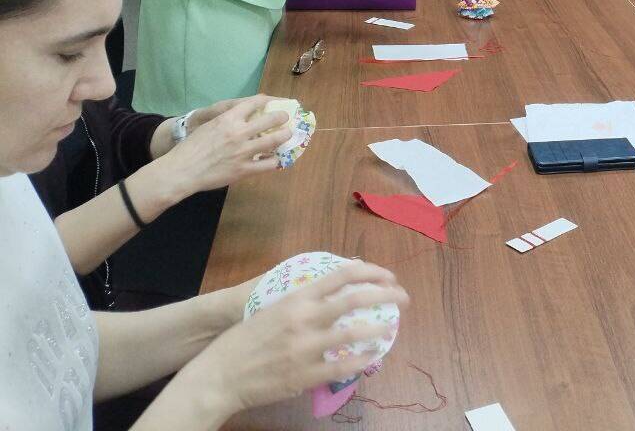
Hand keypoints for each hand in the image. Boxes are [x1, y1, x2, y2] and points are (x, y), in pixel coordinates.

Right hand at [158, 96, 291, 197]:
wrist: (181, 171)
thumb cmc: (191, 148)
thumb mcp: (208, 126)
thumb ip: (227, 121)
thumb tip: (241, 118)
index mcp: (228, 119)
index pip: (254, 103)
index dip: (267, 100)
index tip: (273, 102)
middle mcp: (239, 132)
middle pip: (271, 119)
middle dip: (282, 117)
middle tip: (285, 118)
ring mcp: (244, 151)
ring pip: (275, 140)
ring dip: (285, 136)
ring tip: (287, 135)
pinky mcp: (244, 169)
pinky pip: (269, 164)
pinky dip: (275, 161)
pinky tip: (276, 159)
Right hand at [191, 260, 407, 417]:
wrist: (219, 375)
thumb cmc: (243, 340)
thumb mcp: (271, 309)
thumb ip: (302, 301)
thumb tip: (333, 289)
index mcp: (295, 298)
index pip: (341, 275)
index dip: (371, 271)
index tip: (388, 275)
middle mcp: (304, 318)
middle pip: (355, 299)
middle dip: (386, 295)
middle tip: (402, 298)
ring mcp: (306, 347)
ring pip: (354, 332)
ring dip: (379, 328)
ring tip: (392, 326)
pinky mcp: (305, 374)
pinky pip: (343, 366)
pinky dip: (363, 360)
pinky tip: (373, 356)